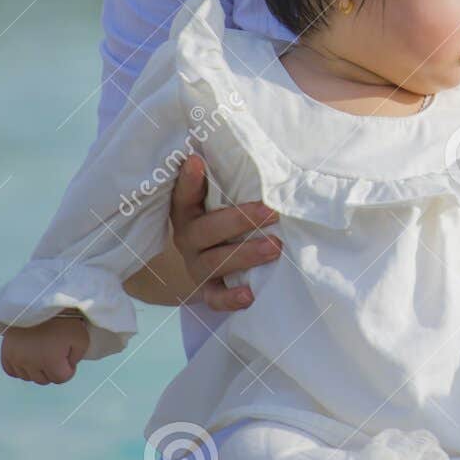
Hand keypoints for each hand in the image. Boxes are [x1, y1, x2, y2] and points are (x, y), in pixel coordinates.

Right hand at [2, 316, 88, 384]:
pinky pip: (12, 371)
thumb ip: (76, 359)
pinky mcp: (6, 352)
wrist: (41, 302)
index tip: (69, 356)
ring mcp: (16, 358)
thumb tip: (66, 368)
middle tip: (56, 352)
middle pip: (44, 380)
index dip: (69, 369)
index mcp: (50, 361)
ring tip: (43, 352)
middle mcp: (30, 363)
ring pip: (28, 377)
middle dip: (53, 369)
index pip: (61, 379)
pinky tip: (29, 357)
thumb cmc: (65, 319)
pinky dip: (21, 367)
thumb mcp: (82, 339)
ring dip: (37, 369)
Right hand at [170, 153, 281, 310]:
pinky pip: (214, 297)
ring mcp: (196, 265)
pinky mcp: (207, 289)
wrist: (202, 265)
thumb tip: (257, 161)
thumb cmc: (221, 221)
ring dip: (246, 254)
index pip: (184, 195)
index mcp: (188, 212)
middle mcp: (188, 238)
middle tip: (271, 212)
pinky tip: (249, 295)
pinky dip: (229, 299)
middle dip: (240, 220)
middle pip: (206, 230)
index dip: (188, 180)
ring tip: (275, 247)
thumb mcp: (218, 203)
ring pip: (215, 261)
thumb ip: (230, 185)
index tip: (196, 161)